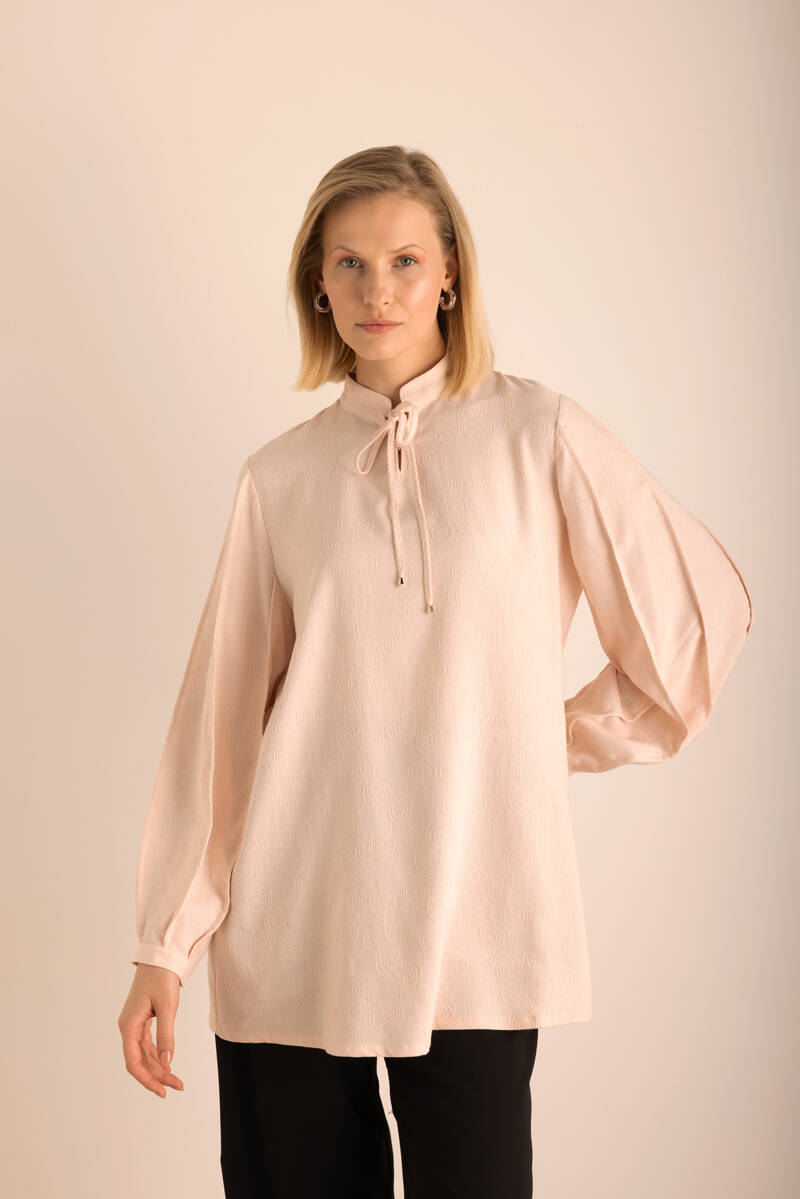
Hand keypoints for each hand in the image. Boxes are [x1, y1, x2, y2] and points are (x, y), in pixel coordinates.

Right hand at [118, 964, 184, 1097]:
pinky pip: (147, 1045)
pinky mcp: (142, 1021)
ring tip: (176, 1080)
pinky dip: (157, 1056)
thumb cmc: (162, 979)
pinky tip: (168, 1065)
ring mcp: (134, 1025)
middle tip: (177, 1086)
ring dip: (158, 1068)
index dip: (147, 1079)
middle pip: (139, 1061)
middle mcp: (128, 1028)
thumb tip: (166, 1063)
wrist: (160, 958)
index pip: (133, 1062)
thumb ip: (166, 1037)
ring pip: (144, 1055)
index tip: (162, 1091)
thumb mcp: (168, 1008)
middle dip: (156, 1076)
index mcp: (128, 1025)